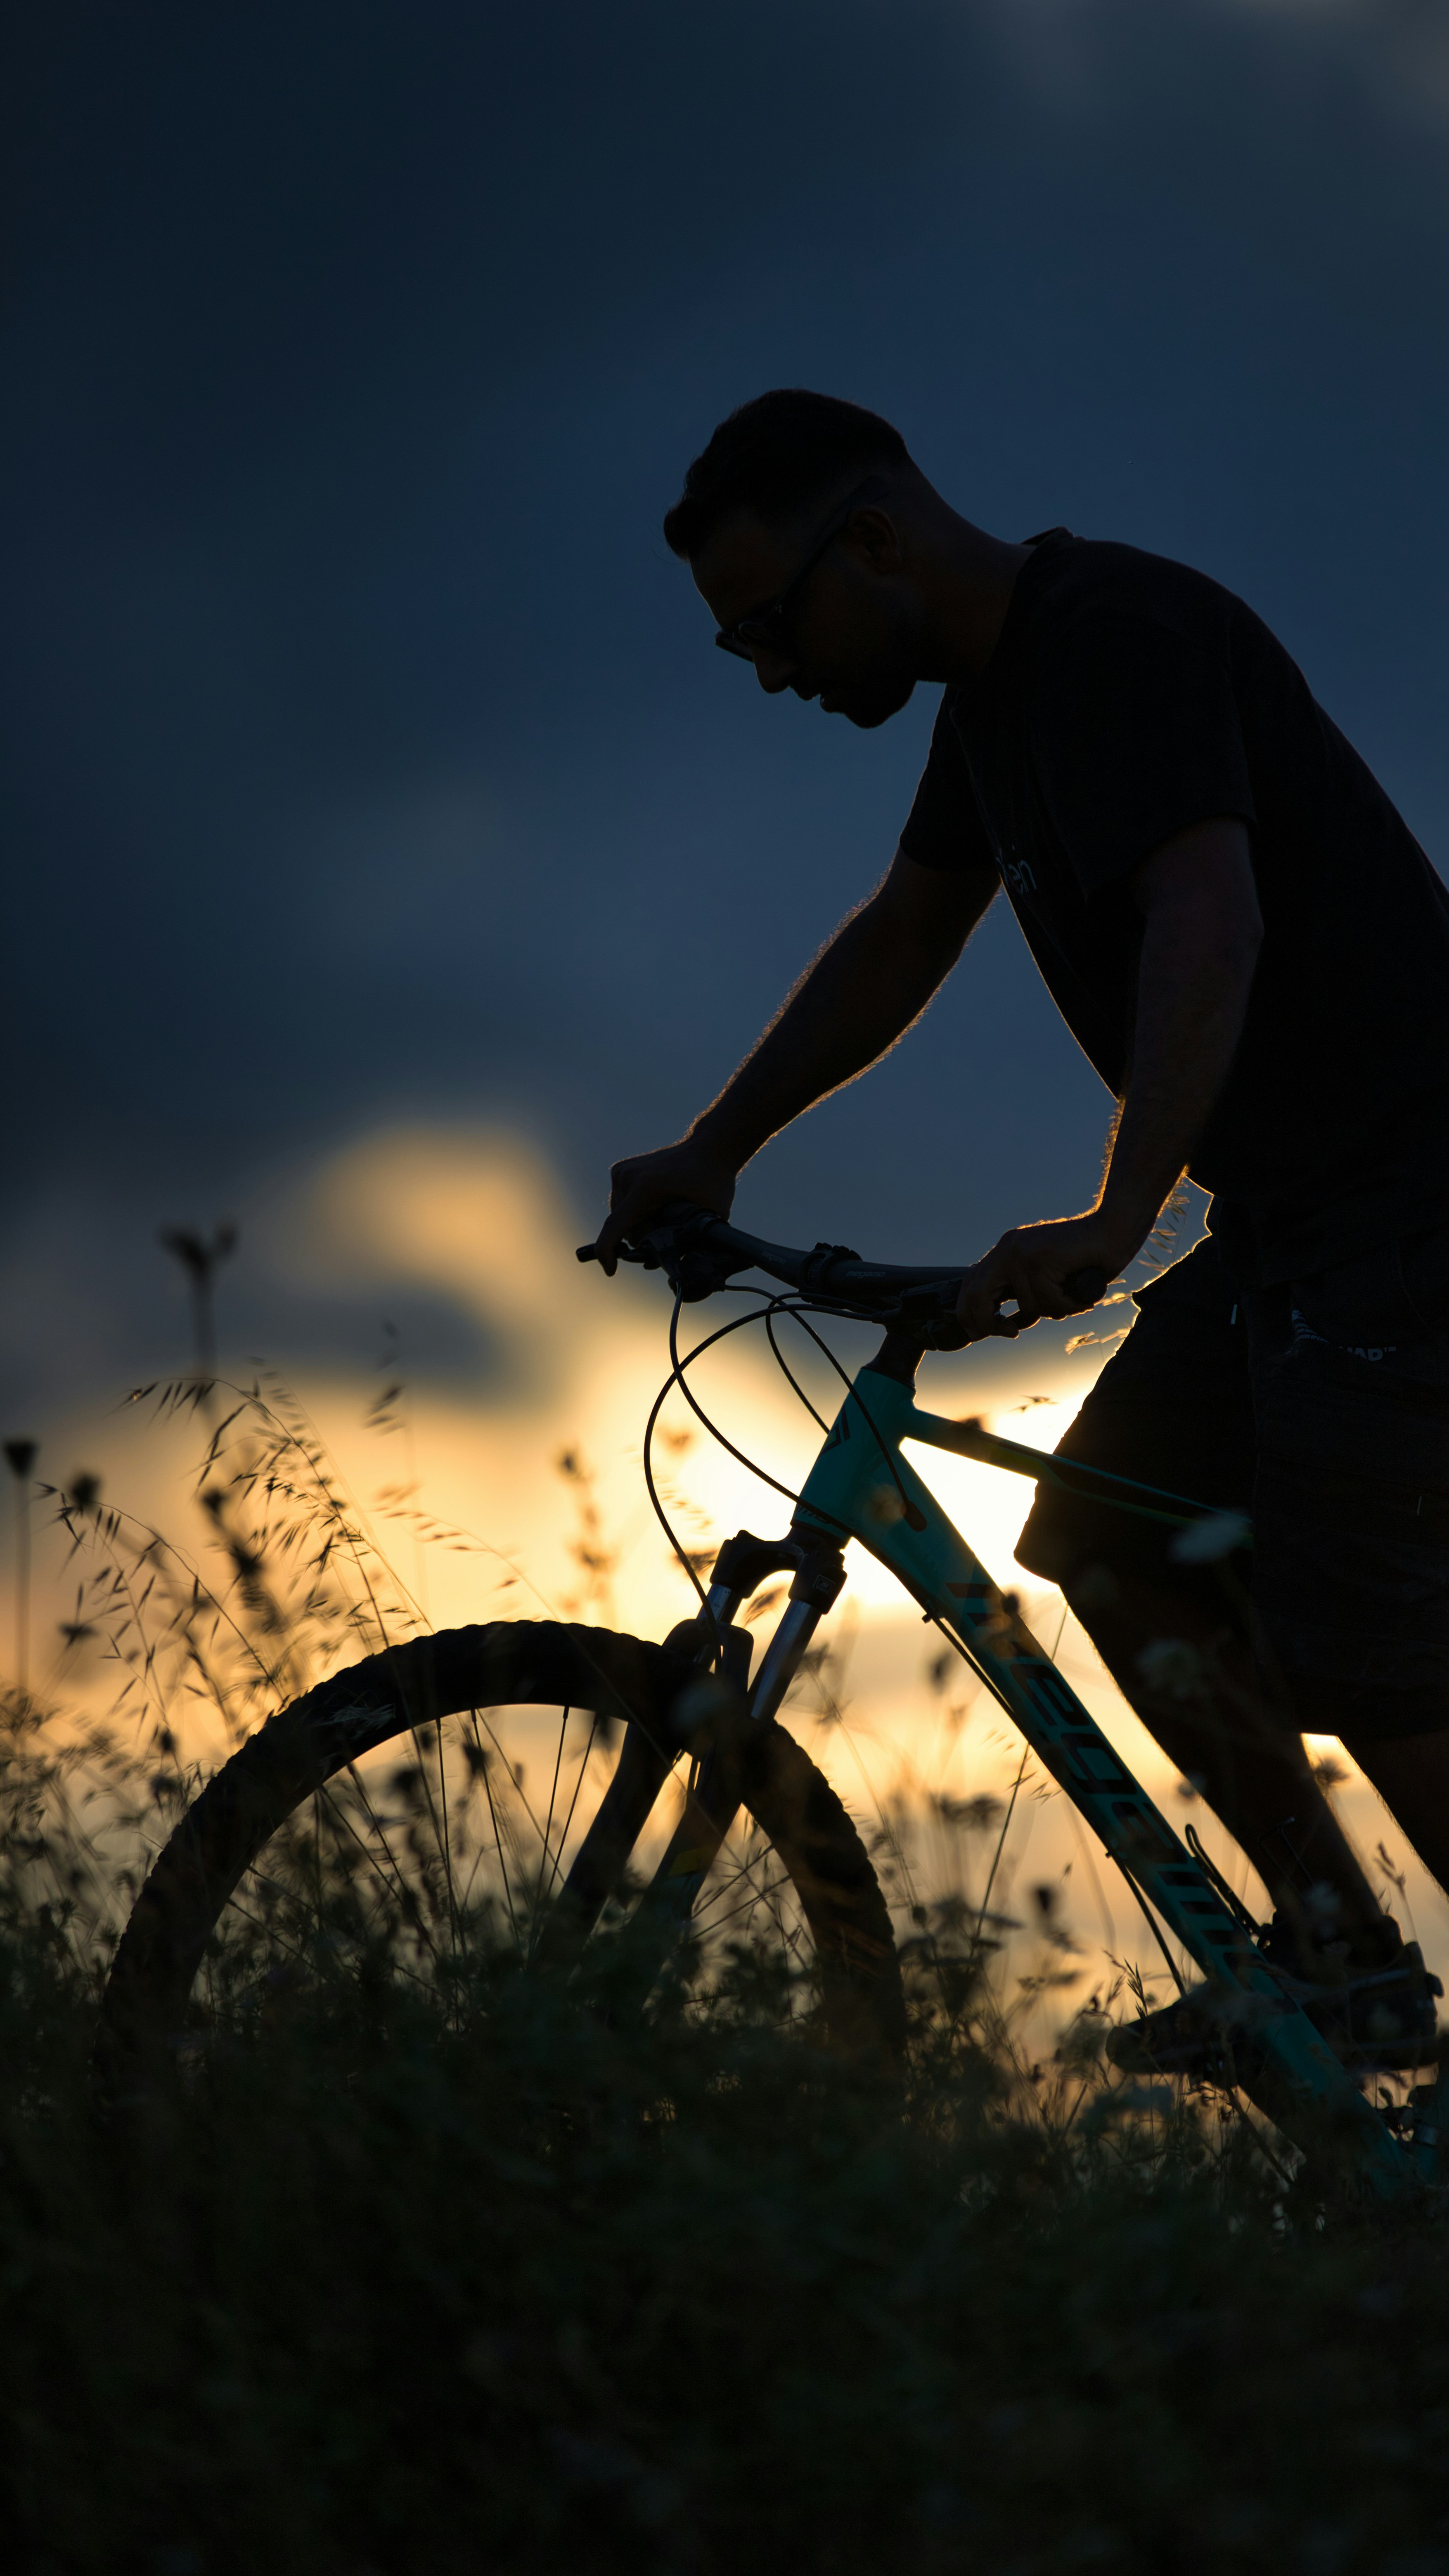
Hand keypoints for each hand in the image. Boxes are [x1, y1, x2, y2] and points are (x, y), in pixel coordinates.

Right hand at [592, 1137, 738, 1275]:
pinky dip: (635, 1215)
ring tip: (666, 1221)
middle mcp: (627, 1176)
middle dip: (641, 1241)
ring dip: (639, 1228)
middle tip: (668, 1242)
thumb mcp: (711, 1217)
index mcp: (646, 1187)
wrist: (709, 1149)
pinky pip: (621, 1205)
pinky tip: (656, 1210)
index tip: (611, 1271)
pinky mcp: (620, 1171)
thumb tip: (677, 1269)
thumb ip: (693, 1243)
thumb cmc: (713, 1182)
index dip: (608, 1253)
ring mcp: (621, 1172)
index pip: (615, 1226)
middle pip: (623, 1228)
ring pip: (620, 1218)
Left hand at [955, 1211, 1140, 1341]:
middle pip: (977, 1294)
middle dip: (987, 1322)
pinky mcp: (1040, 1258)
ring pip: (1027, 1304)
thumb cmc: (1088, 1257)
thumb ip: (1026, 1295)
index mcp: (1006, 1251)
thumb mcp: (1047, 1280)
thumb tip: (1008, 1324)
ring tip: (1074, 1297)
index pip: (970, 1284)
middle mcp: (1008, 1248)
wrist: (1115, 1229)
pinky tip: (1081, 1292)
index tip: (980, 1333)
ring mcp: (1022, 1252)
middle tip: (1009, 1333)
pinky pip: (1048, 1300)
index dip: (968, 1312)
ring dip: (1054, 1310)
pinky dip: (1068, 1305)